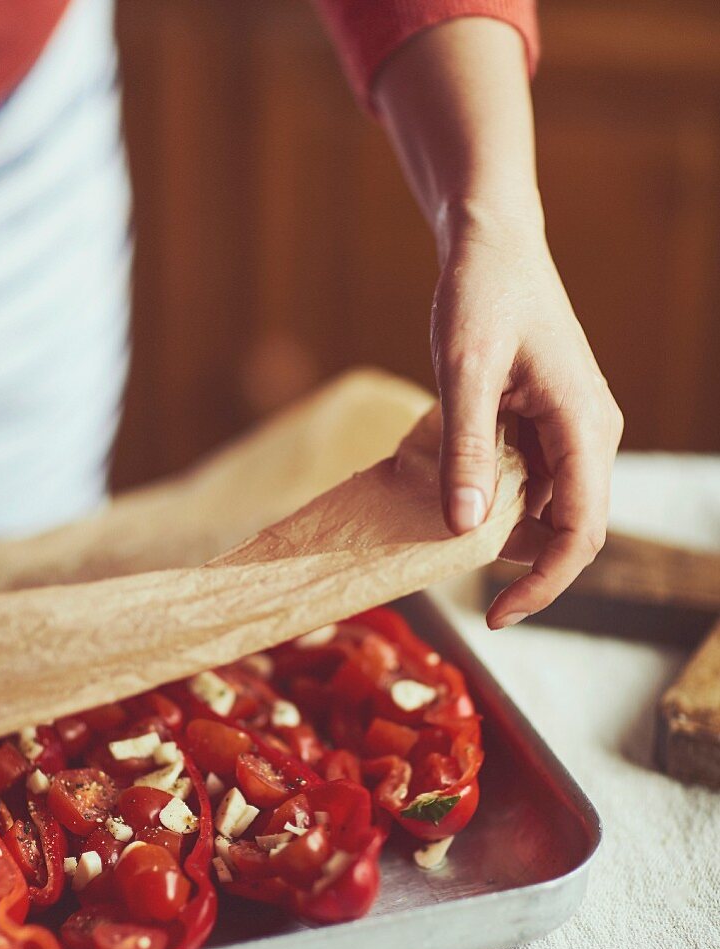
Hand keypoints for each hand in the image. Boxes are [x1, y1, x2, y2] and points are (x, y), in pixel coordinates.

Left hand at [432, 202, 623, 627]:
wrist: (491, 244)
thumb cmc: (480, 295)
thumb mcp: (463, 372)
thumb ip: (467, 450)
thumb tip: (462, 530)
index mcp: (583, 425)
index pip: (580, 531)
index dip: (542, 583)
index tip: (496, 615)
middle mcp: (590, 433)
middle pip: (570, 527)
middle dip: (522, 563)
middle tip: (459, 574)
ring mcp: (573, 428)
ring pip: (548, 507)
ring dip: (505, 529)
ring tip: (447, 522)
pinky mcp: (551, 422)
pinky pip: (532, 479)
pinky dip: (498, 497)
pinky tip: (457, 486)